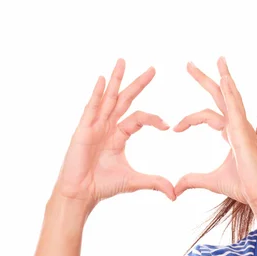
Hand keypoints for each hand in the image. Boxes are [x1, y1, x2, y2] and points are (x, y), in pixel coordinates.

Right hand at [52, 59, 175, 212]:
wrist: (82, 193)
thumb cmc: (103, 185)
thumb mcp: (134, 181)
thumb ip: (155, 183)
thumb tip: (175, 194)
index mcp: (119, 135)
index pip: (140, 118)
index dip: (154, 120)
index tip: (168, 126)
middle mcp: (107, 126)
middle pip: (125, 100)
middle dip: (138, 84)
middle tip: (153, 69)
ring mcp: (94, 126)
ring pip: (108, 98)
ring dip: (117, 80)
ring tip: (123, 61)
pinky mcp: (83, 130)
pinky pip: (91, 108)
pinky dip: (97, 93)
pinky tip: (102, 79)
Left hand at [173, 57, 256, 214]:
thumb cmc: (244, 188)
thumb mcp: (211, 181)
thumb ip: (192, 180)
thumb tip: (175, 188)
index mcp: (232, 135)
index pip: (208, 115)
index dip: (188, 119)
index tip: (174, 129)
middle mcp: (239, 127)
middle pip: (220, 96)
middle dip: (205, 79)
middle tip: (188, 64)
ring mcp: (243, 127)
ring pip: (231, 96)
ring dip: (222, 77)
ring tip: (217, 59)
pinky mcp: (244, 132)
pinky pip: (236, 108)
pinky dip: (230, 92)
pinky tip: (224, 79)